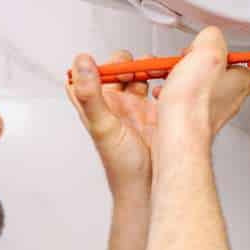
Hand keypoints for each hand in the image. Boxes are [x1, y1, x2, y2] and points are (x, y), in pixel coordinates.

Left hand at [67, 49, 157, 191]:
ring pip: (139, 76)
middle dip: (128, 62)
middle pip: (117, 70)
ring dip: (149, 69)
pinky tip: (168, 88)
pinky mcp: (157, 112)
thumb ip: (90, 95)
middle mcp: (115, 104)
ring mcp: (136, 107)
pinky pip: (160, 88)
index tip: (105, 61)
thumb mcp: (103, 126)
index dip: (92, 64)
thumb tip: (81, 63)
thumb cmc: (121, 165)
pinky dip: (166, 82)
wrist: (150, 187)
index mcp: (96, 104)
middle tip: (139, 65)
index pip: (85, 75)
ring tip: (158, 70)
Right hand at [153, 26, 249, 143]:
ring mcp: (206, 114)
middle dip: (206, 66)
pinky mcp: (186, 123)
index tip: (242, 57)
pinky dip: (168, 95)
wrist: (175, 135)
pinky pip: (179, 104)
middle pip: (224, 80)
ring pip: (199, 91)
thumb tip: (208, 37)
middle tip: (192, 59)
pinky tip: (159, 91)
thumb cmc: (194, 104)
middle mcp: (226, 101)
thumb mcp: (208, 52)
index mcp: (239, 84)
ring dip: (183, 79)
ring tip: (172, 73)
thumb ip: (212, 38)